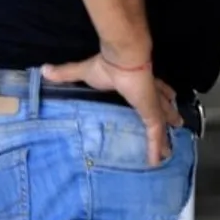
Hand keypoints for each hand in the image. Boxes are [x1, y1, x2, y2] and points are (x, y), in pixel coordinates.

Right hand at [41, 54, 182, 164]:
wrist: (124, 59)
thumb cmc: (108, 65)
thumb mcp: (84, 72)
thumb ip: (66, 74)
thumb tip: (44, 70)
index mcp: (138, 82)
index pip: (152, 89)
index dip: (159, 94)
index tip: (166, 98)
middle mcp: (150, 93)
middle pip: (163, 106)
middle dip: (169, 115)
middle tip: (176, 123)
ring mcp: (152, 104)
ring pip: (162, 123)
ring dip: (166, 136)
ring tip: (170, 149)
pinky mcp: (151, 113)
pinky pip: (155, 135)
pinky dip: (156, 148)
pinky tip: (157, 161)